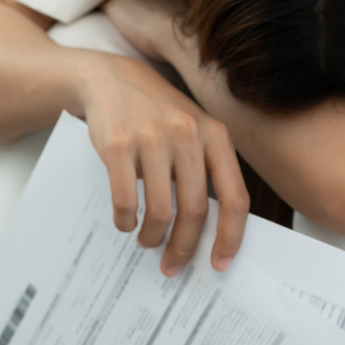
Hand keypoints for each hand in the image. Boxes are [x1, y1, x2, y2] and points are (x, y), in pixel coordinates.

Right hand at [68, 0, 245, 273]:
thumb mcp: (192, 132)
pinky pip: (127, 201)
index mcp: (215, 135)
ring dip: (153, 237)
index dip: (230, 237)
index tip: (219, 263)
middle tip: (172, 265)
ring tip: (147, 241)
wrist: (110, 80)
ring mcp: (152, 138)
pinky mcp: (118, 145)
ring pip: (161, 211)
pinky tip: (126, 222)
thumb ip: (206, 170)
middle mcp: (188, 134)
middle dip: (183, 247)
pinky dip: (126, 222)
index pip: (234, 197)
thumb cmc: (157, 115)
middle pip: (195, 211)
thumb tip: (211, 231)